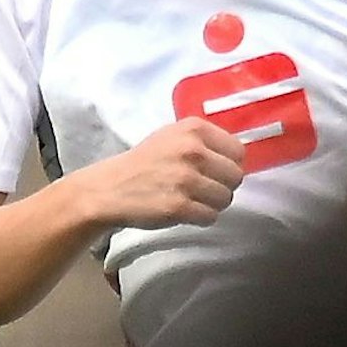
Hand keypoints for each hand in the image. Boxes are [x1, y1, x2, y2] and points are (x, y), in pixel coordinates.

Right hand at [75, 118, 245, 228]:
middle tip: (204, 189)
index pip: (238, 151)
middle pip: (236, 176)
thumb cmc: (146, 162)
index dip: (230, 164)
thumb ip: (206, 142)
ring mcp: (185, 179)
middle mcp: (192, 150)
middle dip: (224, 186)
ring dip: (213, 204)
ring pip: (226, 198)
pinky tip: (186, 212)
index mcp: (194, 128)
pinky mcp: (178, 206)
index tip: (215, 171)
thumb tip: (239, 158)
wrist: (107, 189)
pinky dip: (202, 218)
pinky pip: (210, 216)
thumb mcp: (174, 136)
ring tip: (194, 200)